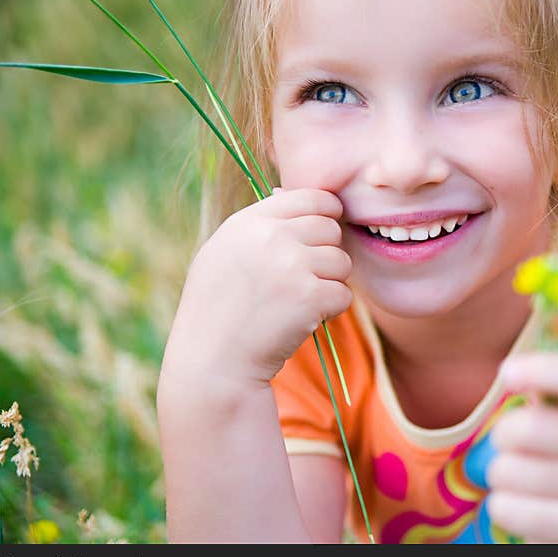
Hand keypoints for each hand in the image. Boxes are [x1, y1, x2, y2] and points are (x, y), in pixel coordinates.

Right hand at [161, 188, 352, 385]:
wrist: (213, 363)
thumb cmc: (219, 310)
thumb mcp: (224, 252)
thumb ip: (260, 225)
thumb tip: (291, 192)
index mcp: (249, 221)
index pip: (311, 197)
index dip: (324, 215)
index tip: (320, 237)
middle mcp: (270, 237)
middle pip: (331, 229)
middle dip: (325, 254)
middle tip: (302, 281)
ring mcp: (291, 265)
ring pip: (342, 262)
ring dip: (329, 284)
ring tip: (298, 302)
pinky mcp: (310, 296)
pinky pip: (344, 294)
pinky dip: (331, 311)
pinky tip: (303, 320)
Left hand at [486, 352, 557, 542]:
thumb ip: (547, 389)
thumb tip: (510, 372)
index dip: (544, 371)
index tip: (506, 373)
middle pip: (530, 428)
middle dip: (503, 433)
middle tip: (509, 441)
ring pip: (511, 470)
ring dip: (499, 472)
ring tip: (519, 475)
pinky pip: (509, 509)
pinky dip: (500, 505)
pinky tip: (520, 502)